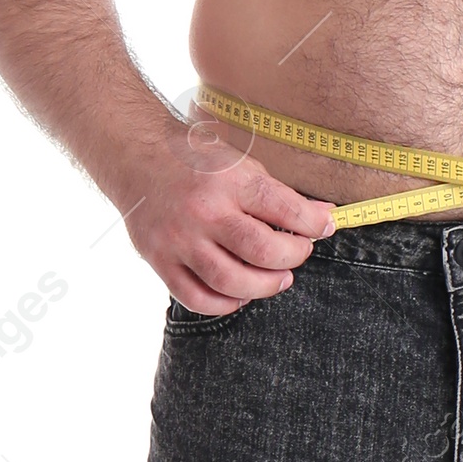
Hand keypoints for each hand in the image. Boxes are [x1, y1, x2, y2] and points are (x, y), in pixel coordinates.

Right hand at [120, 113, 335, 315]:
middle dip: (293, 257)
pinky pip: (197, 299)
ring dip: (264, 286)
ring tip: (277, 278)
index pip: (284, 208)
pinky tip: (239, 293)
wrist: (137, 158)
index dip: (313, 223)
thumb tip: (324, 218)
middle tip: (298, 253)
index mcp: (228, 181)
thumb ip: (279, 195)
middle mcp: (203, 212)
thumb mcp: (241, 165)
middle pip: (261, 250)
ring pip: (231, 281)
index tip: (324, 227)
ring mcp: (179, 240)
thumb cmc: (196, 161)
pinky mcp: (160, 261)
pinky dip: (225, 304)